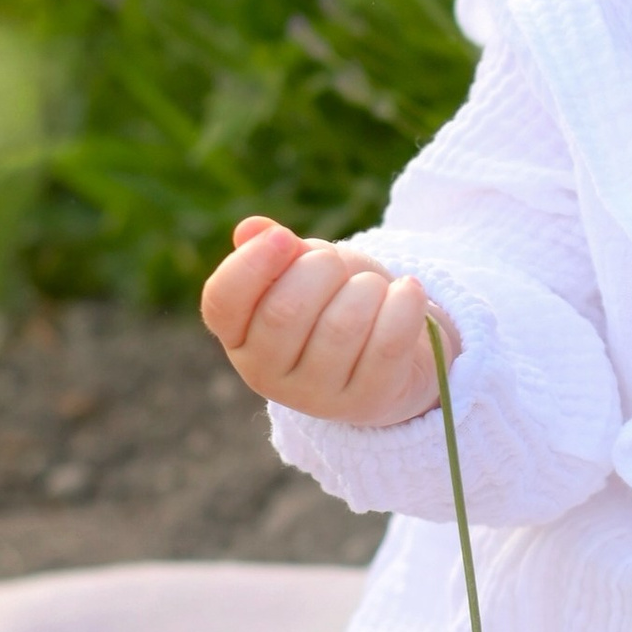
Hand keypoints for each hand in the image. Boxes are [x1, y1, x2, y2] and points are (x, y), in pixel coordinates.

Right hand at [198, 216, 459, 428]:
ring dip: (366, 287)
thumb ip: (279, 250)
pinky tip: (408, 291)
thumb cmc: (336, 300)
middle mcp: (266, 374)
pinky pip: (388, 343)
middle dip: (321, 269)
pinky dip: (404, 303)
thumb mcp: (303, 268)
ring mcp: (316, 397)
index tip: (283, 238)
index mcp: (238, 336)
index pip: (222, 301)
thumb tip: (252, 229)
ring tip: (373, 287)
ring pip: (342, 325)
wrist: (394, 351)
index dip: (250, 263)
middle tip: (336, 265)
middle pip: (285, 310)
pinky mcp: (367, 402)